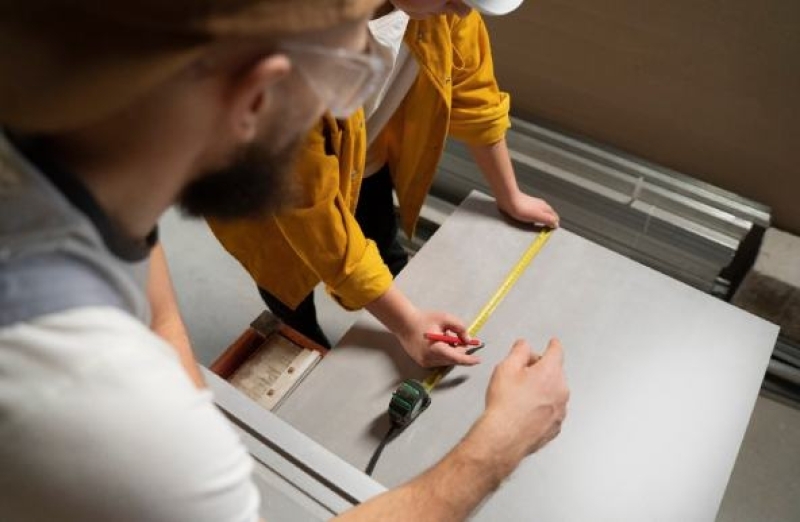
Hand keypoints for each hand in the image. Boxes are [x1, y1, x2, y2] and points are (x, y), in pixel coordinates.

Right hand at [396, 309, 480, 367]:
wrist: (403, 323)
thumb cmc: (424, 319)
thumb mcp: (445, 318)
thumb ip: (460, 328)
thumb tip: (468, 340)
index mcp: (436, 349)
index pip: (457, 358)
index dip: (469, 360)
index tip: (478, 360)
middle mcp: (430, 359)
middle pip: (453, 359)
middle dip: (460, 350)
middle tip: (461, 339)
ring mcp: (425, 362)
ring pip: (446, 360)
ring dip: (451, 351)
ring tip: (445, 336)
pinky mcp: (422, 362)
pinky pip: (439, 360)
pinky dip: (443, 353)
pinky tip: (439, 341)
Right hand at [480, 338, 568, 460]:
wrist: (504, 436)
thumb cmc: (505, 404)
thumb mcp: (506, 367)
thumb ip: (519, 351)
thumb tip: (524, 346)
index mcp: (550, 372)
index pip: (556, 351)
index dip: (552, 345)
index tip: (552, 343)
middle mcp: (561, 390)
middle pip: (555, 372)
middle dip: (541, 370)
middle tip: (521, 375)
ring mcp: (560, 410)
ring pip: (554, 392)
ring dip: (542, 390)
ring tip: (520, 397)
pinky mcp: (556, 426)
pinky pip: (552, 410)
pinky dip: (542, 408)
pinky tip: (525, 411)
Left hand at [499, 191, 558, 227]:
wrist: (509, 200)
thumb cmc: (522, 208)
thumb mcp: (538, 217)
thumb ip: (548, 220)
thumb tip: (556, 224)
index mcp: (546, 207)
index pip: (555, 216)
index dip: (554, 223)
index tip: (552, 230)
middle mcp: (541, 204)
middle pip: (549, 214)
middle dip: (550, 220)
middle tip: (547, 228)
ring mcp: (534, 203)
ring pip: (542, 212)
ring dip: (543, 218)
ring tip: (541, 224)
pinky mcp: (526, 204)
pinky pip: (534, 211)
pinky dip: (535, 216)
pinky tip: (531, 218)